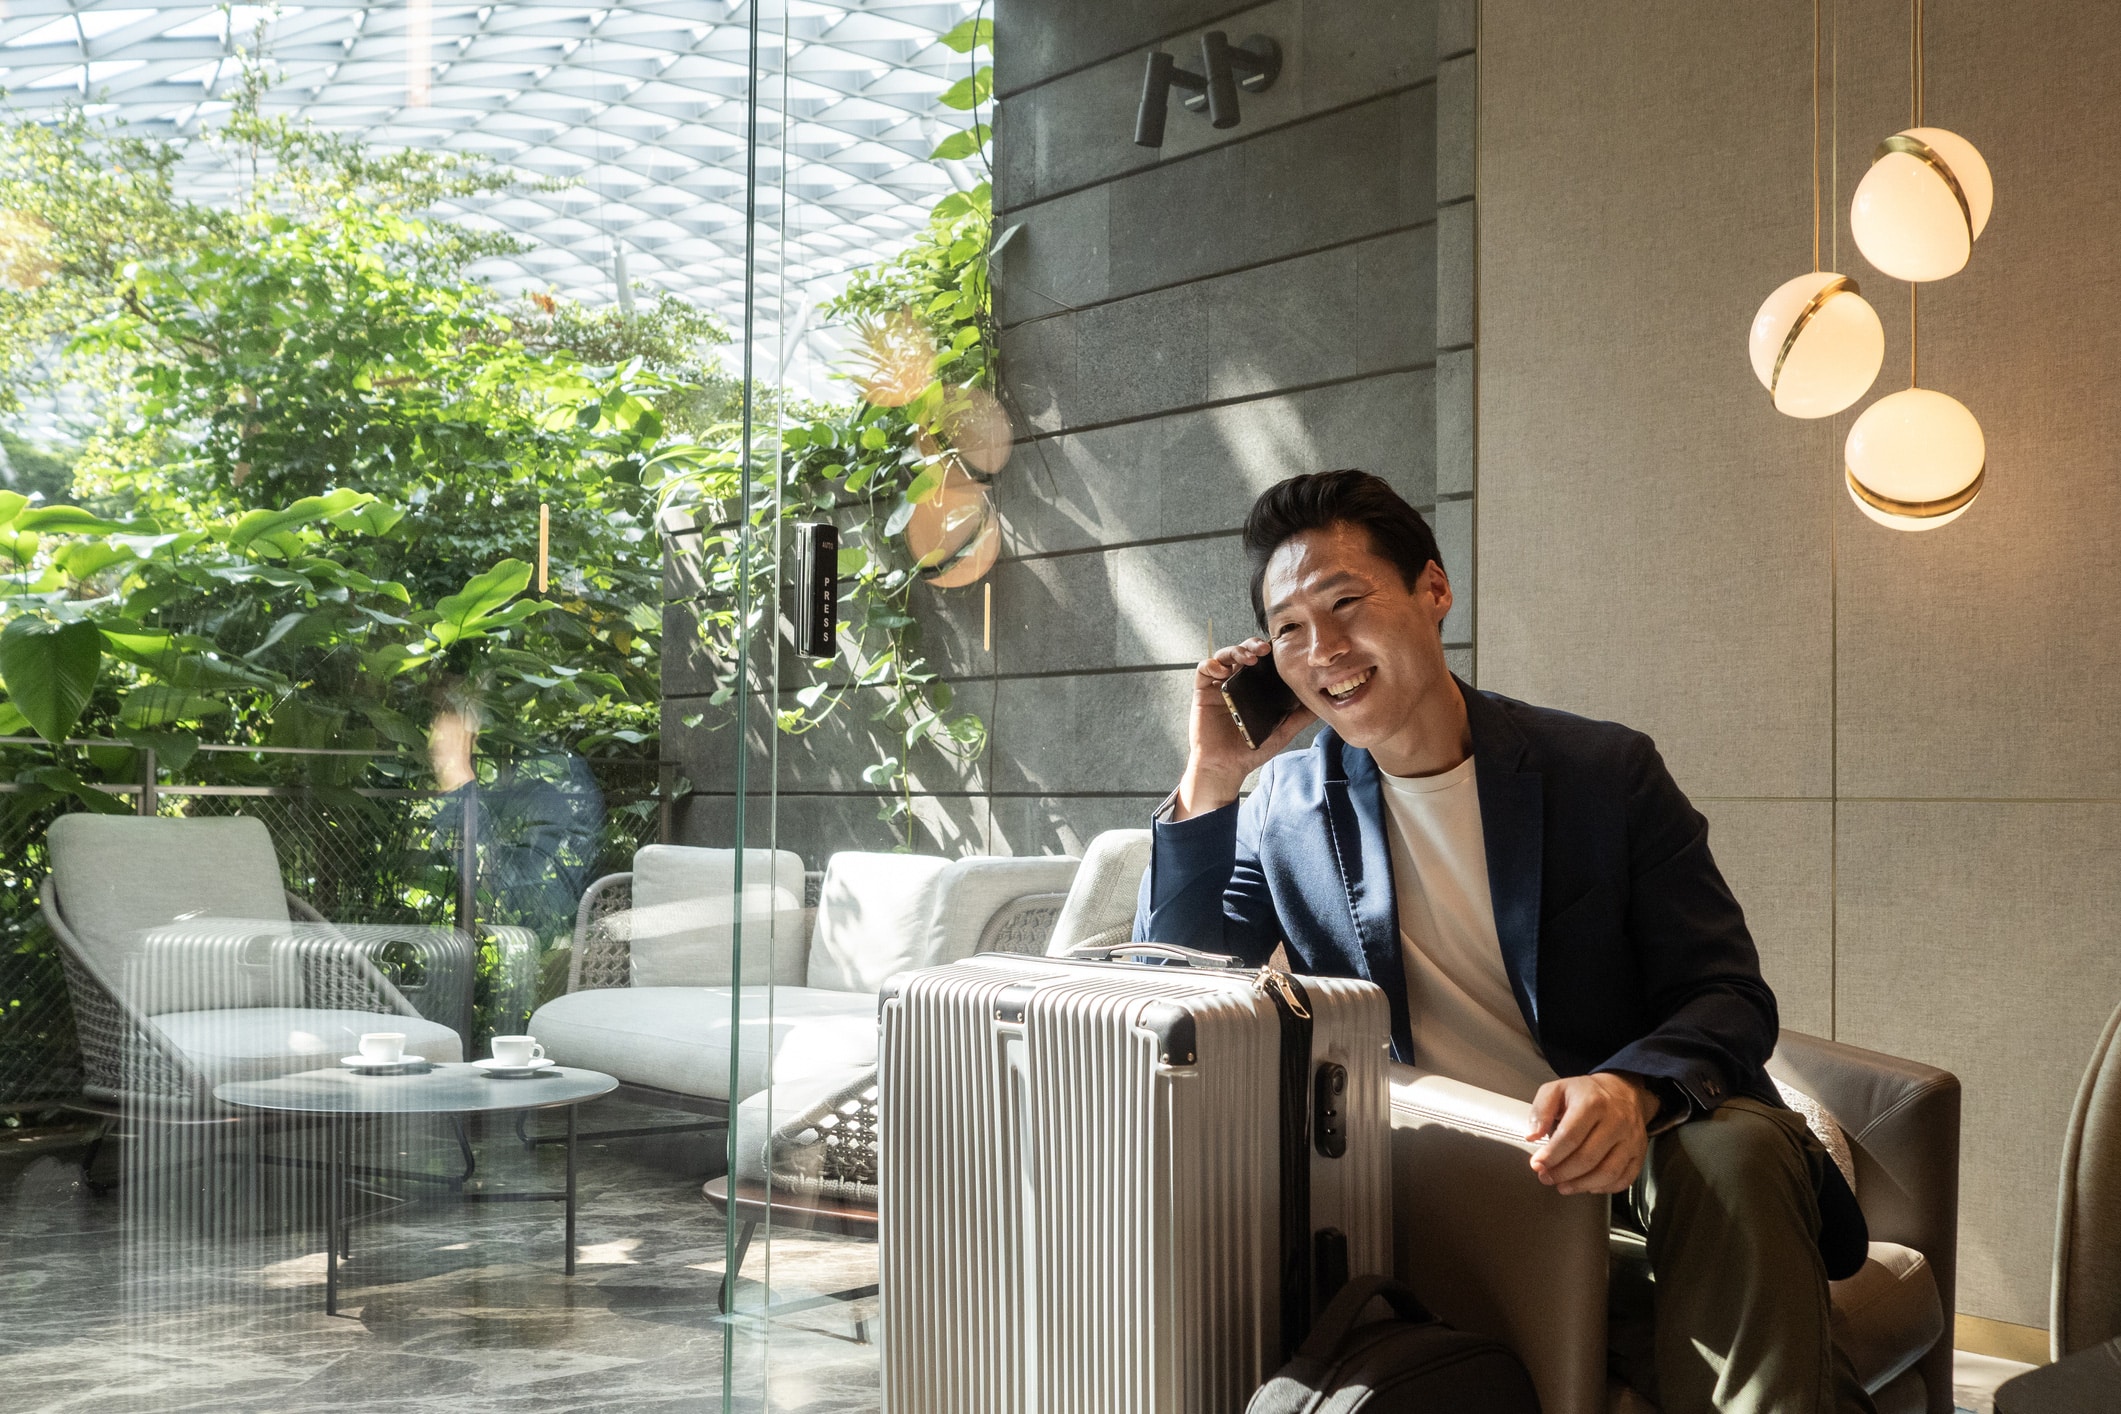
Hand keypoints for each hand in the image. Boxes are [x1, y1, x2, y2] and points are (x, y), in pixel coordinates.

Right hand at [1173, 638, 1315, 819]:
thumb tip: (1322, 703)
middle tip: (1264, 650)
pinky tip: (1223, 671)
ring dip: (1235, 651)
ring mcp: (1219, 685)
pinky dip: (1212, 664)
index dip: (1268, 651)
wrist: (1226, 767)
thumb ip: (1300, 716)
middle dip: (1252, 645)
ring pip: (1224, 656)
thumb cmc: (1251, 749)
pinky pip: (1203, 669)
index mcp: (1254, 688)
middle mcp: (1237, 682)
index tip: (1279, 650)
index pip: (1261, 661)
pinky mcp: (1203, 692)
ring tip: (1247, 658)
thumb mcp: (1282, 731)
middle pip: (1243, 652)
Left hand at [1525, 1072, 1659, 1195]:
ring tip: (1563, 1186)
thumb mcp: (1557, 1090)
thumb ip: (1540, 1110)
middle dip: (1562, 1173)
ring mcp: (1631, 1139)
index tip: (1537, 1164)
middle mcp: (1616, 1121)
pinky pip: (1624, 1178)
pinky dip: (1604, 1188)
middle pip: (1587, 1158)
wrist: (1622, 1091)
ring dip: (1581, 1185)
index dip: (1551, 1155)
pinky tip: (1588, 1186)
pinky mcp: (1639, 1153)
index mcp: (1593, 1103)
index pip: (1570, 1137)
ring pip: (1607, 1172)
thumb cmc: (1587, 1094)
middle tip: (1547, 1177)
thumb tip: (1533, 1134)